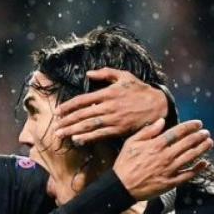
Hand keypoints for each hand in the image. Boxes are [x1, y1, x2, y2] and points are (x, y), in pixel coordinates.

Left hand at [54, 68, 168, 145]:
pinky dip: (88, 138)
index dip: (68, 106)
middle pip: (82, 114)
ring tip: (60, 134)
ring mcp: (113, 119)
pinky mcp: (119, 129)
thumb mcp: (125, 76)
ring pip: (88, 125)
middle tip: (54, 126)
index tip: (58, 111)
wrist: (158, 105)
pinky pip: (100, 134)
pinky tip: (77, 140)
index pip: (83, 99)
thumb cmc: (140, 90)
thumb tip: (88, 73)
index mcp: (108, 93)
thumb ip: (106, 73)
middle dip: (66, 121)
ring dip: (73, 130)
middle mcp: (108, 106)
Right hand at [112, 118, 211, 200]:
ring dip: (202, 149)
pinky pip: (188, 174)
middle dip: (199, 136)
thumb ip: (147, 131)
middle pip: (187, 143)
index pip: (177, 132)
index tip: (199, 123)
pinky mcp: (170, 182)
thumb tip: (161, 121)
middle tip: (206, 132)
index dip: (190, 126)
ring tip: (209, 143)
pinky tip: (204, 163)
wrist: (121, 186)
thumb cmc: (124, 164)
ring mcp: (169, 169)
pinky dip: (198, 169)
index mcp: (155, 145)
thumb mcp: (131, 143)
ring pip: (191, 157)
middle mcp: (165, 156)